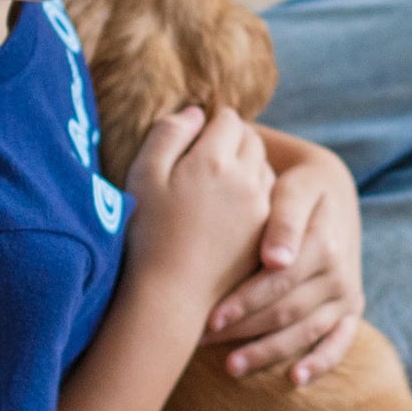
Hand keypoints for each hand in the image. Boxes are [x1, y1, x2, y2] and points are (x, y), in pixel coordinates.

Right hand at [125, 106, 274, 305]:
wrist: (169, 297)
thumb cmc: (146, 235)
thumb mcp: (143, 176)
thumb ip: (168, 134)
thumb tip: (196, 113)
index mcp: (214, 160)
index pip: (228, 119)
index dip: (211, 122)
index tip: (195, 136)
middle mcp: (246, 180)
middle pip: (252, 141)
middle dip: (232, 141)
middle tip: (205, 157)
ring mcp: (261, 210)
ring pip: (264, 169)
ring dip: (246, 167)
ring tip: (217, 184)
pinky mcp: (266, 235)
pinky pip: (268, 200)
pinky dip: (254, 195)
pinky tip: (229, 211)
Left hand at [203, 145, 362, 384]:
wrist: (329, 192)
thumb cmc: (297, 189)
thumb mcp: (292, 189)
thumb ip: (283, 219)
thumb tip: (276, 260)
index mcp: (325, 244)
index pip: (279, 282)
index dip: (243, 303)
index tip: (209, 319)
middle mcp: (340, 274)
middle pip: (287, 311)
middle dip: (244, 330)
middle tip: (203, 343)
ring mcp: (347, 295)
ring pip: (306, 332)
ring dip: (268, 352)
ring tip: (231, 367)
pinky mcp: (351, 309)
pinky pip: (340, 342)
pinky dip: (321, 363)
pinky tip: (294, 380)